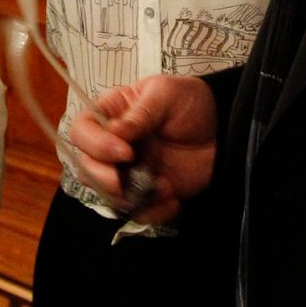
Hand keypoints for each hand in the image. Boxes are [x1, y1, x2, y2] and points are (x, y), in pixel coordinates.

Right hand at [68, 73, 217, 224]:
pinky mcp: (147, 193)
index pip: (82, 130)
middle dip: (101, 177)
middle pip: (85, 166)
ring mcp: (128, 172)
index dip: (95, 144)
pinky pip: (138, 212)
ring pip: (106, 194)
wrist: (223, 130)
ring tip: (162, 186)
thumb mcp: (166, 93)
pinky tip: (174, 200)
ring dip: (128, 197)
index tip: (125, 151)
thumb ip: (140, 112)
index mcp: (111, 114)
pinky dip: (153, 212)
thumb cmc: (190, 103)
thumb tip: (114, 132)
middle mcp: (112, 145)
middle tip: (122, 182)